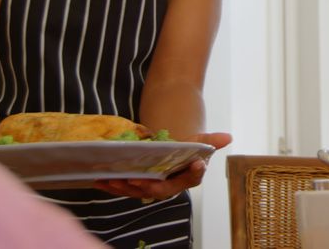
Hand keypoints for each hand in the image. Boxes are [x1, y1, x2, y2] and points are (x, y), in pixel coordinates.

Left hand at [93, 132, 231, 200]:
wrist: (172, 153)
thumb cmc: (186, 148)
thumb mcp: (198, 141)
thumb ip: (210, 141)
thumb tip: (229, 137)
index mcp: (187, 177)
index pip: (192, 179)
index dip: (193, 174)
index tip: (196, 165)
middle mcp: (170, 186)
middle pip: (160, 190)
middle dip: (147, 186)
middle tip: (138, 180)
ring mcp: (152, 188)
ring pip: (138, 192)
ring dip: (124, 187)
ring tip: (112, 180)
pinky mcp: (137, 186)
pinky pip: (126, 188)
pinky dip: (113, 186)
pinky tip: (100, 180)